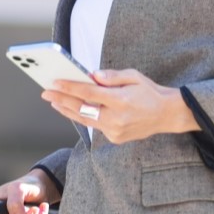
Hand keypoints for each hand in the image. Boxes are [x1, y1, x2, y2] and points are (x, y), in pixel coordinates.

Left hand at [43, 68, 199, 143]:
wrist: (167, 115)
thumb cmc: (149, 92)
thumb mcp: (134, 76)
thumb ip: (111, 76)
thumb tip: (91, 75)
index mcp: (121, 100)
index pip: (88, 93)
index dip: (69, 88)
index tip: (54, 83)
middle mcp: (116, 118)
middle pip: (81, 108)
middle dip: (61, 99)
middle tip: (46, 92)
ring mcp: (115, 131)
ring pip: (85, 120)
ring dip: (67, 110)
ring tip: (54, 101)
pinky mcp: (115, 138)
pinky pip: (95, 126)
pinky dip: (83, 116)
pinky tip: (72, 109)